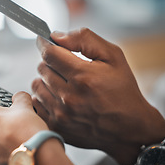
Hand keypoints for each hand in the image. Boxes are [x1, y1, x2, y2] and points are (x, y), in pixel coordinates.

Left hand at [31, 28, 164, 164]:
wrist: (129, 129)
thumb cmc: (122, 90)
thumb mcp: (113, 56)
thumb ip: (84, 40)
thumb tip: (56, 36)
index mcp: (83, 77)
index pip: (49, 53)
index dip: (44, 43)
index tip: (44, 40)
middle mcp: (69, 97)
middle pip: (42, 68)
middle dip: (51, 62)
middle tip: (64, 66)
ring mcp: (60, 114)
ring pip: (36, 85)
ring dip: (46, 80)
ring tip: (63, 83)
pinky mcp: (55, 126)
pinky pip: (36, 104)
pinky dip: (44, 97)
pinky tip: (58, 97)